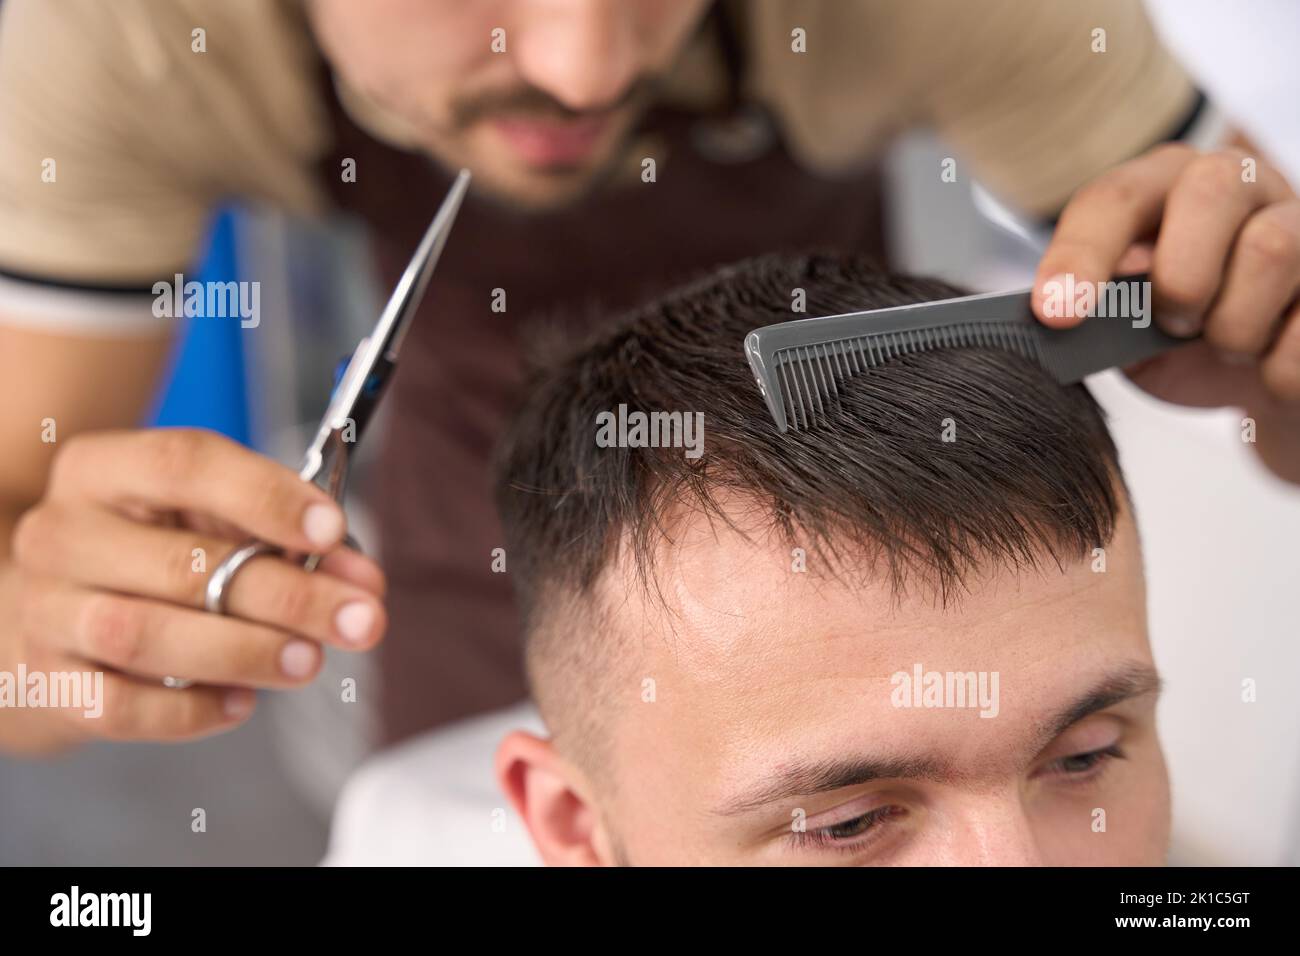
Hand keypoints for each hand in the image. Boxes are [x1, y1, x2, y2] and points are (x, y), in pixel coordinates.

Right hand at [4, 428, 386, 749]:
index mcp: (102, 468)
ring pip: (145, 637)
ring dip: (245, 652)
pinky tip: (241, 701)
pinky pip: (119, 707)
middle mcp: (61, 532)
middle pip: (182, 564)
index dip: (267, 496)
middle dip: (288, 596)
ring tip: (309, 661)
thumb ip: (284, 536)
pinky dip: (189, 709)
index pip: (185, 464)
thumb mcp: (213, 518)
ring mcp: (44, 609)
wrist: (52, 609)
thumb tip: (359, 579)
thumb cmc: (154, 552)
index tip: (333, 531)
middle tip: (361, 619)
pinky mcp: (46, 680)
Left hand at [1032, 143, 1299, 483]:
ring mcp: (1299, 220)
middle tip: (1175, 323)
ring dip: (1233, 325)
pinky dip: (1277, 365)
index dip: (1080, 254)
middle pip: (1211, 187)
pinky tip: (1266, 367)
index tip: (1056, 313)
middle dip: (1182, 275)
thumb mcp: (1125, 328)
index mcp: (1163, 186)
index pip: (1112, 199)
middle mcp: (1237, 182)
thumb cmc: (1181, 341)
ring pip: (1271, 249)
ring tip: (1226, 347)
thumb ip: (1099, 310)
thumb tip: (1056, 318)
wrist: (1260, 380)